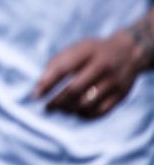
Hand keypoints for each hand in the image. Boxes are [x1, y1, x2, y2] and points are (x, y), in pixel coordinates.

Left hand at [32, 27, 149, 117]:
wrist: (130, 52)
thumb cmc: (92, 52)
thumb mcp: (75, 49)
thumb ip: (56, 64)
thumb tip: (38, 89)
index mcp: (87, 52)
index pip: (63, 69)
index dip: (47, 84)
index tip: (35, 96)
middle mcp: (102, 66)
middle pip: (74, 89)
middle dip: (56, 101)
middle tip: (47, 108)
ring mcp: (114, 82)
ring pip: (87, 103)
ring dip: (69, 110)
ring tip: (60, 109)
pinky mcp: (121, 95)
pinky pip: (99, 111)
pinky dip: (83, 115)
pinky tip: (75, 112)